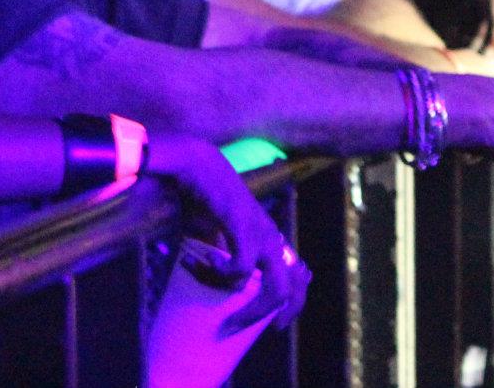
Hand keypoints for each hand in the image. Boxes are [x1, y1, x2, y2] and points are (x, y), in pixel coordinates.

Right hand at [145, 132, 308, 330]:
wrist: (195, 164)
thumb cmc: (204, 197)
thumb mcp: (218, 233)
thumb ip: (224, 254)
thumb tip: (217, 282)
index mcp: (269, 238)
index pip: (298, 276)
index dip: (293, 303)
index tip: (275, 326)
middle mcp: (272, 237)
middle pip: (292, 288)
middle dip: (277, 314)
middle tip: (252, 329)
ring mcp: (261, 233)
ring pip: (276, 286)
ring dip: (251, 308)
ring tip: (228, 317)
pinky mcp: (244, 227)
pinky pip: (243, 267)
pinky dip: (224, 274)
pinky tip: (204, 263)